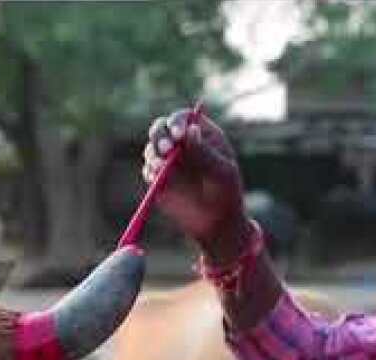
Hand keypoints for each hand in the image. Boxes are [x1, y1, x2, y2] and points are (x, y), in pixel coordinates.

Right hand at [142, 108, 247, 259]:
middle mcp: (183, 144)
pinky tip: (158, 180)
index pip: (184, 118)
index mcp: (202, 135)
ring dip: (153, 154)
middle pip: (161, 127)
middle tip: (166, 149)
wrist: (217, 224)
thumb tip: (190, 130)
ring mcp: (170, 161)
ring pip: (151, 148)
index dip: (177, 121)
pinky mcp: (159, 179)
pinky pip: (148, 170)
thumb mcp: (221, 173)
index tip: (178, 135)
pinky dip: (150, 172)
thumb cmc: (227, 194)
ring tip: (162, 168)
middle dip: (159, 135)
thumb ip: (205, 153)